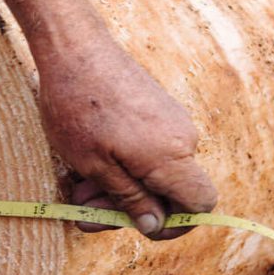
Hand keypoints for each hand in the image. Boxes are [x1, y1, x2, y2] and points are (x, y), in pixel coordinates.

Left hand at [35, 34, 217, 239]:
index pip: (199, 205)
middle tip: (83, 211)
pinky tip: (87, 162)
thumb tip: (155, 225)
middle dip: (127, 207)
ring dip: (117, 186)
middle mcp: (182, 139)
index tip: (135, 225)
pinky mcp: (157, 109)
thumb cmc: (78, 109)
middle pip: (169, 192)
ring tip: (77, 185)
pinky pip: (148, 149)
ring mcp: (171, 121)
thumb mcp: (95, 166)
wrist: (74, 49)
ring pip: (153, 171)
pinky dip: (121, 163)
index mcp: (172, 157)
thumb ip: (129, 199)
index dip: (174, 225)